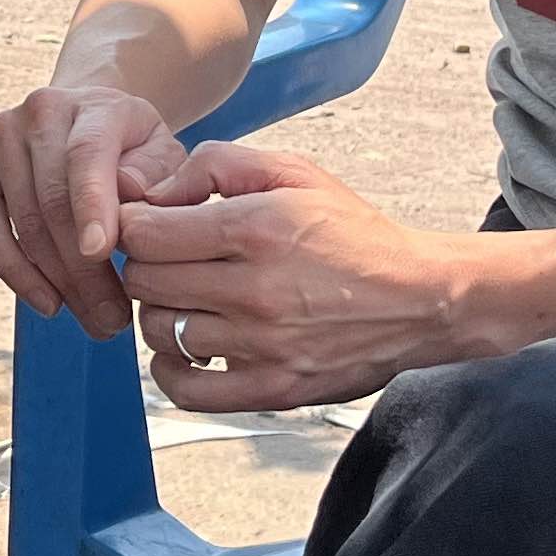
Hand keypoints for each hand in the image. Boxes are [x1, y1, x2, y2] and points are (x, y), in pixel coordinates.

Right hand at [0, 83, 190, 339]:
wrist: (88, 121)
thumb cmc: (135, 152)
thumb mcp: (165, 158)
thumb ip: (158, 176)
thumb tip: (128, 193)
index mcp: (96, 105)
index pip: (87, 156)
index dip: (91, 205)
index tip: (100, 253)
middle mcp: (40, 110)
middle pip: (53, 202)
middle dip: (84, 271)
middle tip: (113, 321)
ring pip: (22, 223)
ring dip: (57, 282)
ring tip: (93, 321)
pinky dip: (14, 272)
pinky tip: (48, 302)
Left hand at [117, 140, 479, 412]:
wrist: (420, 297)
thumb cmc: (352, 232)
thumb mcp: (294, 171)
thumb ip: (216, 164)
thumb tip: (154, 194)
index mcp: (256, 229)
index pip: (145, 233)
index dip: (135, 225)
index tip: (150, 226)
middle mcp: (255, 290)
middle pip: (145, 283)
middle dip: (146, 266)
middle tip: (169, 261)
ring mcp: (263, 346)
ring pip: (160, 333)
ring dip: (160, 314)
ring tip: (188, 300)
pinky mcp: (273, 388)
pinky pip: (186, 390)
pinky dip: (170, 370)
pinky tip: (187, 349)